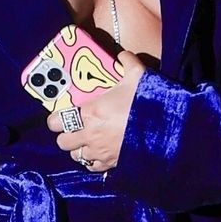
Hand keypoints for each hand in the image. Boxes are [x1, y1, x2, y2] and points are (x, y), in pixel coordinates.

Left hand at [45, 50, 144, 172]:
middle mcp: (90, 134)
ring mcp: (100, 151)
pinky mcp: (112, 163)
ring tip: (88, 140)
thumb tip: (124, 54)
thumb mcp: (137, 75)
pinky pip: (93, 166)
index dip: (55, 119)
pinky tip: (100, 152)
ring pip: (76, 156)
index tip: (60, 116)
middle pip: (63, 142)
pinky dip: (93, 161)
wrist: (165, 128)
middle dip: (66, 135)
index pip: (56, 122)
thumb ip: (127, 62)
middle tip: (75, 128)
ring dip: (79, 149)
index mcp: (90, 112)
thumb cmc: (146, 102)